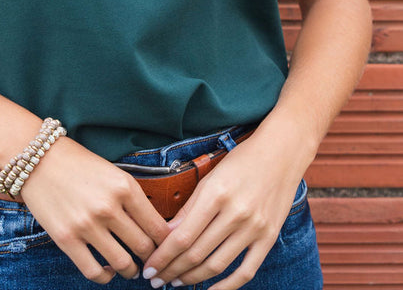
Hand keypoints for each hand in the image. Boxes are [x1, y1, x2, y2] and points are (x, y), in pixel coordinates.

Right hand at [20, 136, 170, 283]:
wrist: (38, 158)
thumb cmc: (78, 164)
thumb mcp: (113, 173)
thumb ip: (131, 198)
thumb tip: (153, 228)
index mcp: (124, 186)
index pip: (158, 227)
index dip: (165, 243)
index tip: (165, 248)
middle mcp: (108, 206)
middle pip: (144, 247)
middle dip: (151, 258)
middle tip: (150, 260)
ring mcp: (87, 225)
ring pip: (123, 263)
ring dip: (131, 271)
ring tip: (131, 269)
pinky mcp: (66, 239)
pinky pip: (94, 272)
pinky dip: (105, 276)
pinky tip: (107, 270)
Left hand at [141, 134, 308, 288]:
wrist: (281, 153)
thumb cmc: (241, 161)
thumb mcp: (210, 177)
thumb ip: (189, 207)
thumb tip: (166, 235)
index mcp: (216, 194)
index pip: (183, 236)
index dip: (163, 256)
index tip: (149, 268)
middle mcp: (236, 213)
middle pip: (197, 253)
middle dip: (172, 270)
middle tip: (156, 279)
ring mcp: (255, 228)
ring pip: (217, 265)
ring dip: (192, 278)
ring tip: (176, 282)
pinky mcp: (269, 238)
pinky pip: (246, 271)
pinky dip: (227, 286)